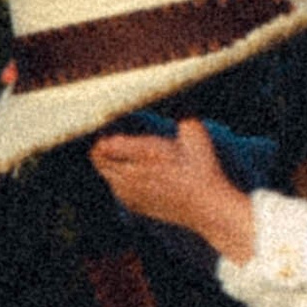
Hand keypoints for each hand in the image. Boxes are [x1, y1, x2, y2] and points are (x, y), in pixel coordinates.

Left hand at [89, 120, 256, 260]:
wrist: (209, 208)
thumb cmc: (205, 168)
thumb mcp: (195, 132)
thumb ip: (178, 113)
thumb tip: (171, 98)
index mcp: (143, 153)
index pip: (103, 144)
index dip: (104, 132)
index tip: (111, 125)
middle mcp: (131, 174)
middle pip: (97, 158)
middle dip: (101, 146)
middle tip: (113, 136)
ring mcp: (131, 192)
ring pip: (105, 173)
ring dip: (108, 162)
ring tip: (122, 153)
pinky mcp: (135, 205)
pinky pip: (115, 189)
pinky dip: (117, 179)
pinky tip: (131, 172)